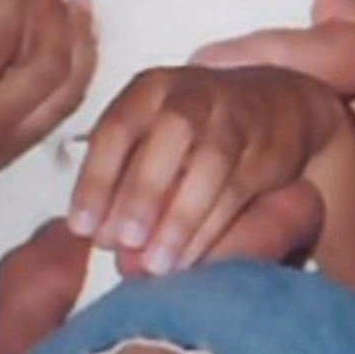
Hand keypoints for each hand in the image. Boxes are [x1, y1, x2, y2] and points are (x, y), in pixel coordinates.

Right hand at [0, 0, 94, 252]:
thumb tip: (4, 24)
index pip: (4, 39)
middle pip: (50, 69)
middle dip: (58, 19)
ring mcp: (6, 147)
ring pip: (68, 96)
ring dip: (81, 48)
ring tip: (79, 10)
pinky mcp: (12, 157)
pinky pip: (58, 113)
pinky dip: (74, 77)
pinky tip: (76, 48)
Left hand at [69, 63, 341, 274]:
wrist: (272, 105)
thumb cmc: (192, 131)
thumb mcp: (149, 138)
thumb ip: (121, 182)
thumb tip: (100, 240)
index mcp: (150, 90)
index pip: (118, 127)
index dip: (97, 178)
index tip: (82, 227)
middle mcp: (193, 95)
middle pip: (171, 132)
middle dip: (143, 191)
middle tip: (122, 241)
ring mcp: (236, 119)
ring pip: (211, 162)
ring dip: (180, 216)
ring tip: (156, 263)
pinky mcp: (267, 150)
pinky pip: (238, 189)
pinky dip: (210, 227)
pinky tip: (188, 257)